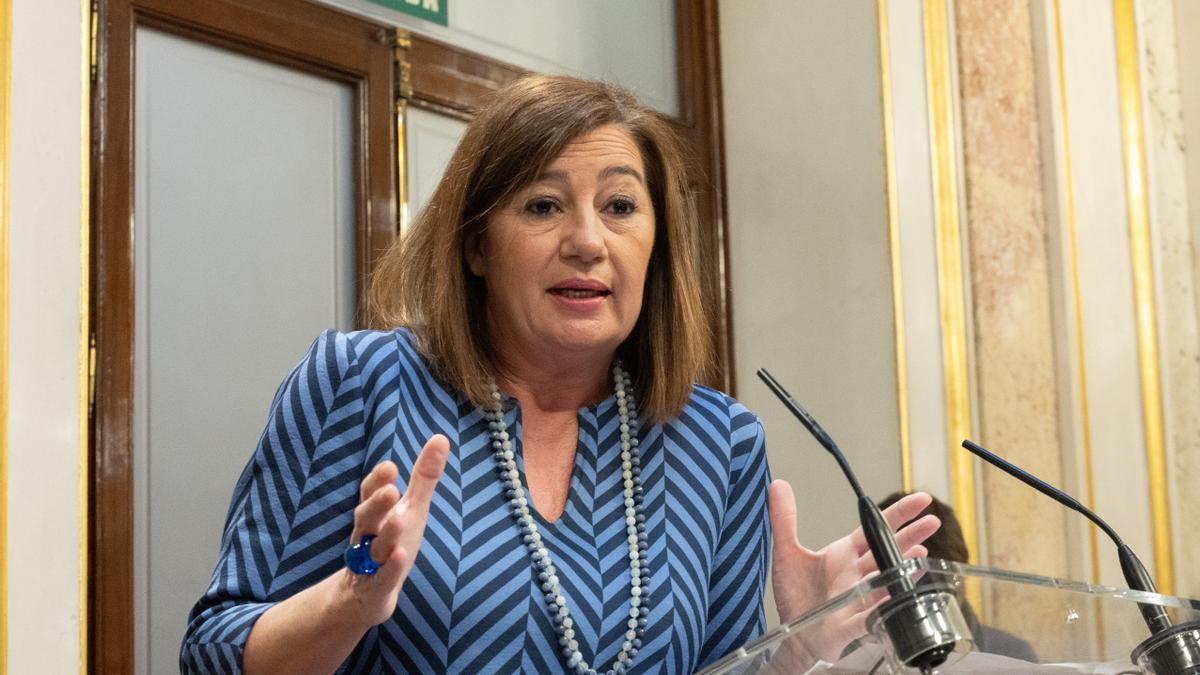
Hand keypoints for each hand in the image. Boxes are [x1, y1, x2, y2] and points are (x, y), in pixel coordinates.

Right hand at [340, 434, 448, 628]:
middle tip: (391, 489)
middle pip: (367, 517)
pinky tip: (399, 556)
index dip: (377, 481)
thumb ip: (423, 476)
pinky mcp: (376, 587)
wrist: (366, 594)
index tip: (390, 467)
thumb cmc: (391, 541)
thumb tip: (441, 437)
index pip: (369, 494)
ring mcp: (370, 562)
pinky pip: (382, 577)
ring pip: (374, 548)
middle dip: (377, 503)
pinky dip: (390, 568)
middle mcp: (368, 535)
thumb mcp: (411, 507)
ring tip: (398, 520)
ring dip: (386, 534)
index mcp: (375, 513)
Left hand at [768, 481, 939, 623]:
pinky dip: (887, 605)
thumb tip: (778, 484)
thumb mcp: (786, 553)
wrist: (793, 634)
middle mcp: (858, 574)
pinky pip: (874, 614)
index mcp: (845, 554)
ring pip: (888, 580)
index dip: (897, 514)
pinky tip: (900, 595)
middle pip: (888, 551)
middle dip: (910, 536)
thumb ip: (783, 519)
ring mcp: (860, 598)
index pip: (874, 530)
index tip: (920, 500)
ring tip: (922, 554)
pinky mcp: (854, 624)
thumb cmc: (796, 595)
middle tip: (932, 521)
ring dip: (905, 569)